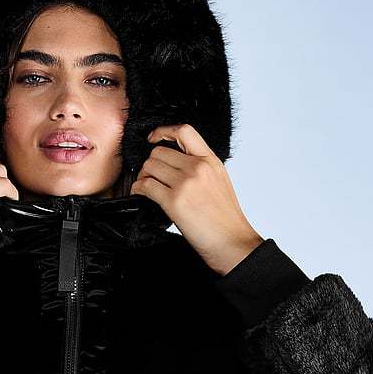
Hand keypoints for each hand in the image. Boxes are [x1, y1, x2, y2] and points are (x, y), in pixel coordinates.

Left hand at [130, 123, 263, 275]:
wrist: (233, 242)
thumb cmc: (225, 219)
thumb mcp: (219, 182)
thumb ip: (202, 168)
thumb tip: (178, 164)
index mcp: (211, 160)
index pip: (185, 131)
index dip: (163, 131)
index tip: (153, 138)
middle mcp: (198, 167)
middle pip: (159, 152)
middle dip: (150, 165)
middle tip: (151, 178)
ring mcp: (185, 183)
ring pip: (149, 167)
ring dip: (143, 177)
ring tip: (148, 189)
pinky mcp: (174, 201)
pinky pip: (145, 186)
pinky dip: (139, 190)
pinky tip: (142, 196)